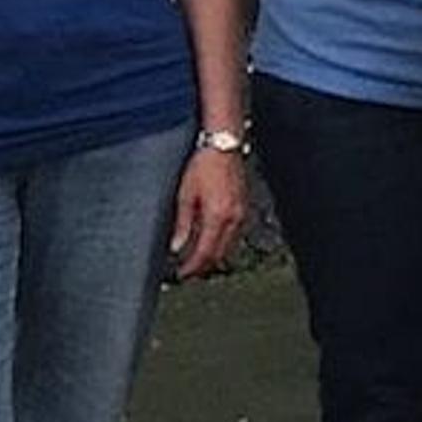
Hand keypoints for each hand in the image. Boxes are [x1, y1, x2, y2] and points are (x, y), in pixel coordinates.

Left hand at [167, 148, 248, 277]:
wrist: (224, 147)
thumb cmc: (203, 165)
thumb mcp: (185, 195)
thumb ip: (182, 224)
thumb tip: (177, 247)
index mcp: (217, 216)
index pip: (205, 252)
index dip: (192, 267)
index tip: (181, 274)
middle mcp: (233, 218)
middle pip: (219, 254)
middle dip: (203, 266)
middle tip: (187, 272)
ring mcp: (241, 213)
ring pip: (228, 246)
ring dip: (213, 256)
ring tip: (196, 259)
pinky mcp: (244, 208)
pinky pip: (235, 234)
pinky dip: (222, 243)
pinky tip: (211, 241)